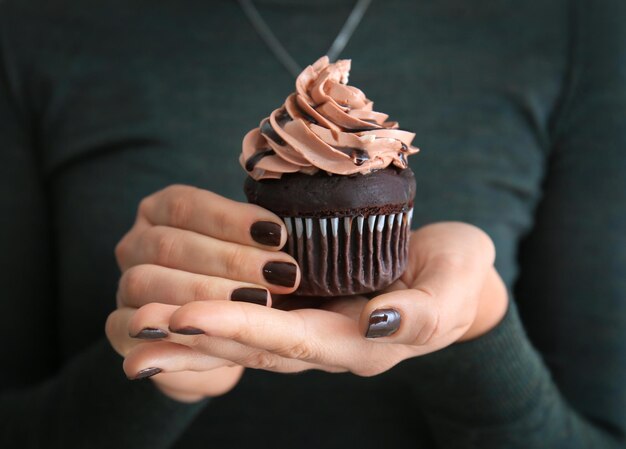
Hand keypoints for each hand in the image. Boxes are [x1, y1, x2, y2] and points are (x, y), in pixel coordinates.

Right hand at [106, 185, 299, 400]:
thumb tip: (287, 226)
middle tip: (282, 274)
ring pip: (148, 281)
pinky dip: (165, 329)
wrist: (218, 335)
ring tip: (259, 302)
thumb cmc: (243, 279)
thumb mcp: (250, 249)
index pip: (185, 205)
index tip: (279, 233)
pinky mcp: (117, 328)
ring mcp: (123, 285)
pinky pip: (125, 328)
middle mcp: (136, 243)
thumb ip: (258, 234)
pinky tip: (207, 333)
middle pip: (170, 243)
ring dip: (204, 293)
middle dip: (230, 260)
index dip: (231, 218)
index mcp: (161, 211)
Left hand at [114, 221, 507, 377]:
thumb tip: (376, 323)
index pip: (290, 339)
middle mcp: (325, 342)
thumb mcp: (453, 289)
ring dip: (189, 331)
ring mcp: (309, 325)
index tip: (188, 316)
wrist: (449, 275)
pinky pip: (250, 315)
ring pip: (242, 334)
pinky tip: (172, 308)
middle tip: (137, 330)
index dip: (240, 328)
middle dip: (195, 339)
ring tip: (137, 325)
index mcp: (359, 344)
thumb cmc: (456, 277)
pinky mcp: (301, 304)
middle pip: (252, 345)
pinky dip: (210, 314)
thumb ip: (423, 314)